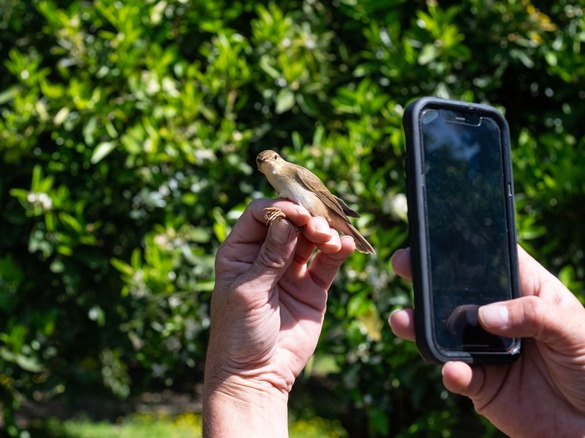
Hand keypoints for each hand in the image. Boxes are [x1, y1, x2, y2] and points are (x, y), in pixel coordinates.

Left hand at [203, 199, 354, 436]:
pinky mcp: (312, 288)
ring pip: (311, 239)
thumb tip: (286, 220)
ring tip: (331, 239)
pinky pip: (327, 263)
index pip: (260, 215)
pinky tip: (345, 246)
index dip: (279, 208)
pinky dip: (338, 252)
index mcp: (239, 251)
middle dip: (306, 218)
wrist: (256, 375)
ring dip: (323, 233)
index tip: (298, 212)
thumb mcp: (248, 292)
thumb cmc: (238, 333)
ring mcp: (290, 270)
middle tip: (317, 225)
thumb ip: (269, 257)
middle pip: (290, 223)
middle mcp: (265, 255)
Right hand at [389, 246, 584, 435]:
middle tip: (404, 264)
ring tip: (403, 320)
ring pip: (445, 333)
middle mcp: (501, 318)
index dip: (464, 247)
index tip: (435, 236)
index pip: (491, 262)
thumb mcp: (575, 331)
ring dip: (421, 325)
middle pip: (457, 293)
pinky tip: (453, 370)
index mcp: (526, 293)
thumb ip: (533, 315)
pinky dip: (450, 372)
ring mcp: (486, 351)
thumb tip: (485, 314)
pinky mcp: (480, 386)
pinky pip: (456, 375)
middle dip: (427, 279)